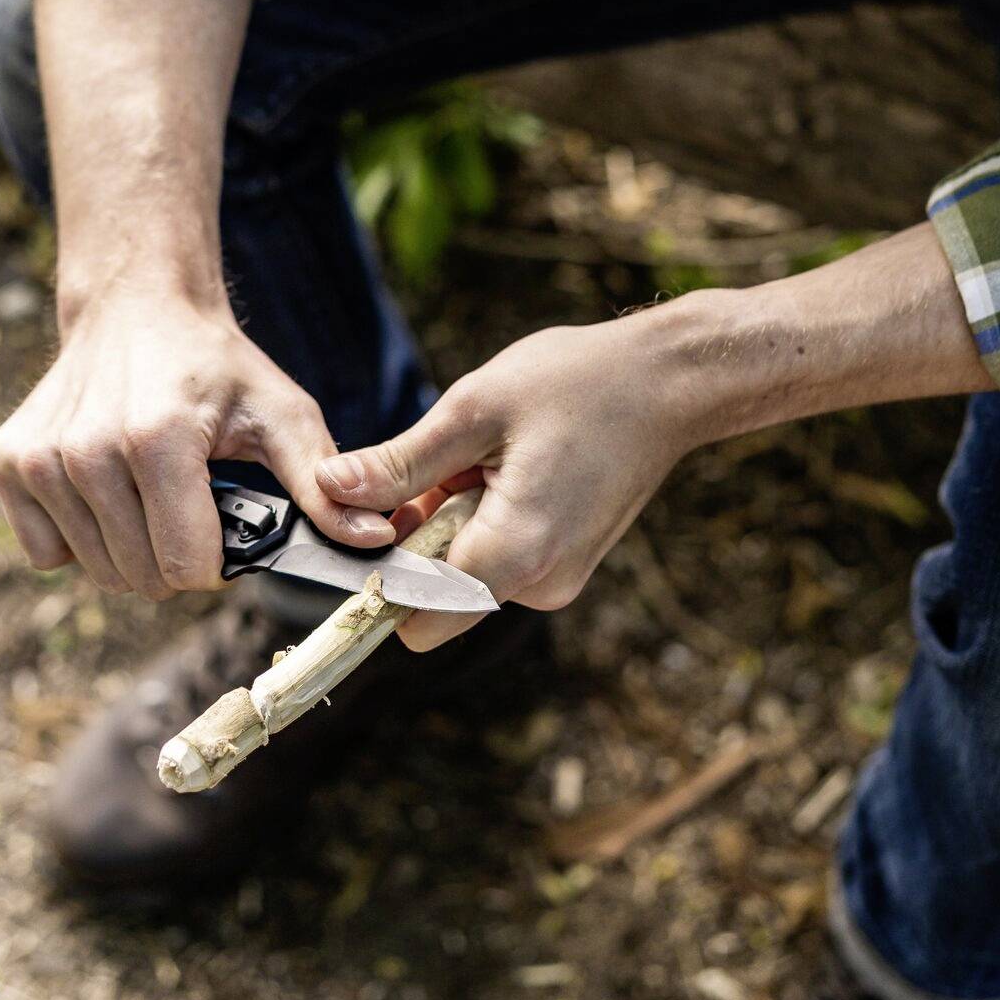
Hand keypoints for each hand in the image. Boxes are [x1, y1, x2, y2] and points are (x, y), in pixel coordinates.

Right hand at [0, 290, 394, 597]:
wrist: (137, 306)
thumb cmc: (216, 367)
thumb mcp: (282, 414)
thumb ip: (324, 482)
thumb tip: (375, 538)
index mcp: (156, 441)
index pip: (185, 569)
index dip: (217, 559)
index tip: (225, 520)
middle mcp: (85, 451)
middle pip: (140, 577)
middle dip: (176, 556)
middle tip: (190, 500)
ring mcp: (39, 458)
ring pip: (96, 572)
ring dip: (131, 547)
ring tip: (151, 488)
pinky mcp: (8, 461)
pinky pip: (46, 552)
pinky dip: (80, 537)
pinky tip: (106, 488)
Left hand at [316, 312, 706, 649]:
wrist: (669, 382)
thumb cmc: (578, 382)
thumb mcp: (473, 409)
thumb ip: (400, 462)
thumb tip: (331, 489)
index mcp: (517, 551)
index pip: (415, 617)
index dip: (378, 578)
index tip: (371, 520)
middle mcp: (540, 584)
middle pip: (435, 597)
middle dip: (417, 539)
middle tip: (446, 466)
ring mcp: (558, 579)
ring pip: (464, 574)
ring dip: (451, 523)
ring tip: (488, 457)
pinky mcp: (565, 565)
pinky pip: (497, 559)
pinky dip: (483, 520)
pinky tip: (510, 467)